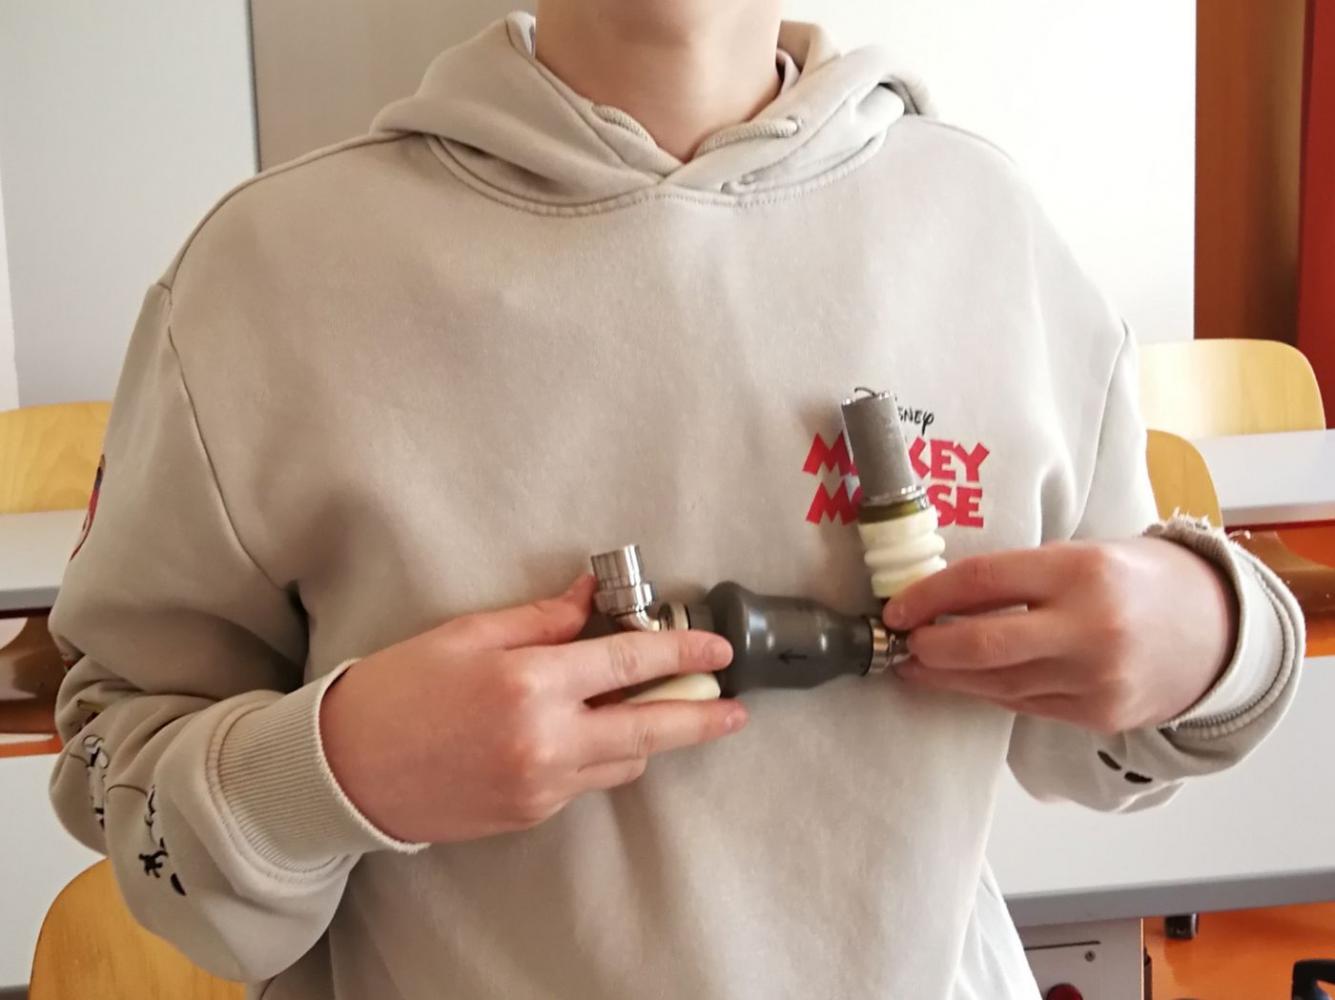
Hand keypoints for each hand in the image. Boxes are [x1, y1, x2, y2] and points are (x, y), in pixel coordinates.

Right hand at [321, 575, 744, 843]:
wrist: (345, 771)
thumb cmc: (397, 690)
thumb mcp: (468, 634)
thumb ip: (541, 619)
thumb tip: (590, 597)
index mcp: (530, 683)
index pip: (629, 661)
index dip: (681, 650)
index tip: (717, 648)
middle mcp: (546, 739)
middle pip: (650, 727)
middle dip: (702, 717)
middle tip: (736, 710)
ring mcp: (541, 785)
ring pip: (624, 762)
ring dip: (650, 735)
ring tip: (664, 710)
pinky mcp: (531, 814)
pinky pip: (586, 783)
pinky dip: (601, 757)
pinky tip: (595, 734)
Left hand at [884, 539, 1238, 733]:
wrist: (1216, 629)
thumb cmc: (1136, 581)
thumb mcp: (1081, 555)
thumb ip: (1017, 575)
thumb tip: (937, 597)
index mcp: (1081, 570)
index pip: (980, 581)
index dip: (926, 596)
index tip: (897, 608)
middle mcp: (1089, 627)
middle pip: (980, 645)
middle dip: (927, 647)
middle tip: (900, 643)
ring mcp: (1096, 678)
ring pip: (995, 684)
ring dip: (946, 677)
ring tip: (917, 665)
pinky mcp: (1099, 714)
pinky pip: (1022, 704)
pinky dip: (986, 692)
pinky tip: (962, 681)